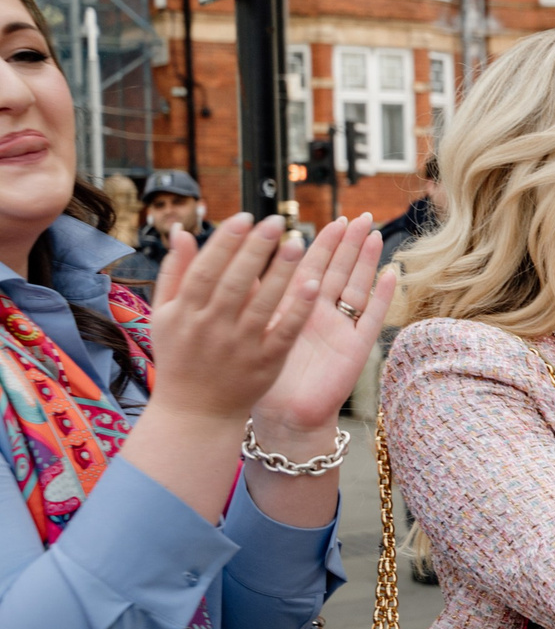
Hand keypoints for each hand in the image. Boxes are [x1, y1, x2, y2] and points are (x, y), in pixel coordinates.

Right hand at [147, 214, 326, 424]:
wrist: (195, 411)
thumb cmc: (180, 355)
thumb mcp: (166, 315)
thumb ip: (175, 272)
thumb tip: (181, 231)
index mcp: (184, 313)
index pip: (206, 269)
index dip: (226, 242)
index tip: (246, 217)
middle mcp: (210, 328)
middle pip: (235, 282)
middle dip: (256, 249)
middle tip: (277, 221)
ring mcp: (239, 346)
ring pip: (263, 303)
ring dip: (281, 272)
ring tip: (299, 242)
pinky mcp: (265, 363)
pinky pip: (284, 332)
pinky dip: (298, 309)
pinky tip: (316, 285)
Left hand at [250, 215, 397, 449]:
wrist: (282, 417)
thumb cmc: (262, 378)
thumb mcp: (252, 331)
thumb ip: (251, 297)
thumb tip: (234, 261)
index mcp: (295, 307)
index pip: (313, 267)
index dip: (325, 244)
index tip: (334, 220)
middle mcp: (321, 314)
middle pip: (340, 271)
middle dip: (350, 244)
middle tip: (361, 217)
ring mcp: (342, 329)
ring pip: (358, 287)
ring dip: (367, 262)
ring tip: (375, 236)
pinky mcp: (355, 348)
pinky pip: (371, 319)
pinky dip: (383, 298)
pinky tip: (390, 275)